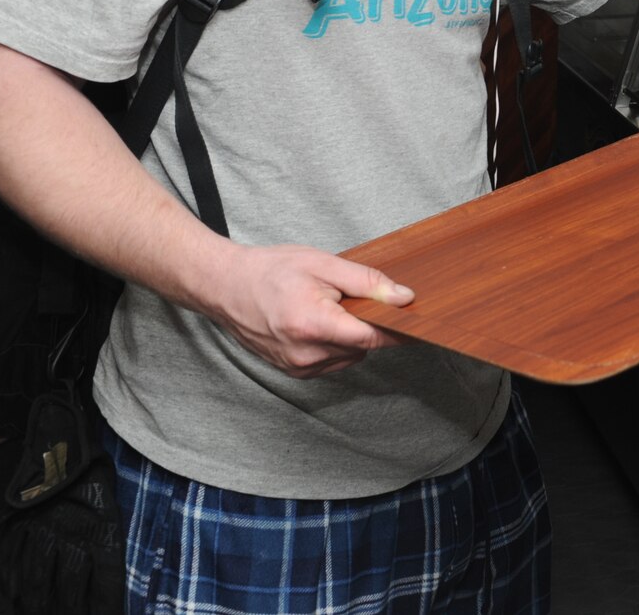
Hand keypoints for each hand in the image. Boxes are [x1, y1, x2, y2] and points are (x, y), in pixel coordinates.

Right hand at [207, 243, 412, 377]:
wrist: (226, 287)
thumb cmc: (271, 271)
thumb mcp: (323, 264)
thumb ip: (367, 283)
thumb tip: (404, 298)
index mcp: (313, 325)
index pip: (371, 338)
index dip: (395, 329)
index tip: (412, 319)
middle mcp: (305, 354)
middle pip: (362, 347)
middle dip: (366, 324)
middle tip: (349, 299)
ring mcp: (298, 367)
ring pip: (350, 356)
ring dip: (350, 336)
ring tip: (326, 308)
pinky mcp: (294, 372)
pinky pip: (332, 361)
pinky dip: (334, 344)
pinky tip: (317, 322)